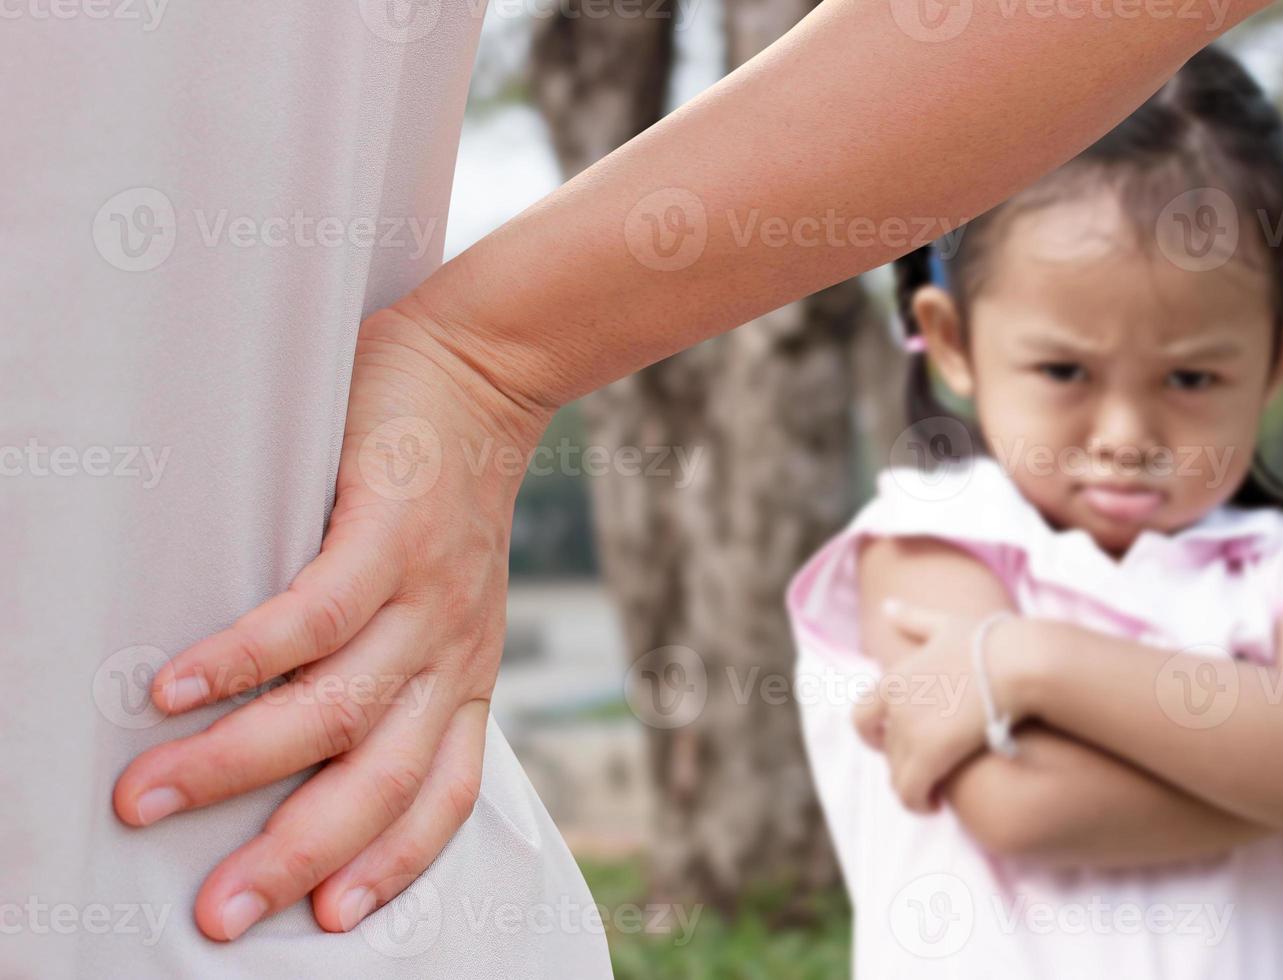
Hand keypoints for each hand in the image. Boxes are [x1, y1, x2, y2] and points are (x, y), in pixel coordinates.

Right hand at [112, 300, 550, 939]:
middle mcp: (453, 651)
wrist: (485, 378)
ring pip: (336, 707)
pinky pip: (316, 614)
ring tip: (150, 796)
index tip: (330, 920)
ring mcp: (426, 595)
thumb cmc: (446, 496)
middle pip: (380, 780)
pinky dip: (244, 657)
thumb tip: (299, 730)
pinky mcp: (390, 533)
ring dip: (238, 763)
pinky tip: (178, 686)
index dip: (392, 865)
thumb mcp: (450, 601)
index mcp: (465, 677)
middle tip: (216, 910)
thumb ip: (399, 665)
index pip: (443, 796)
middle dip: (295, 855)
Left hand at [852, 599, 1022, 812]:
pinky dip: (917, 804)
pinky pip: (910, 793)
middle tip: (928, 772)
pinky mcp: (932, 755)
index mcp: (894, 678)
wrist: (1021, 662)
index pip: (861, 716)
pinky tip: (936, 806)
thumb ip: (913, 619)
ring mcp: (911, 731)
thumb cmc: (992, 642)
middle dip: (904, 763)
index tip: (891, 744)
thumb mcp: (946, 624)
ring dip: (913, 787)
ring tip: (933, 793)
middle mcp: (895, 706)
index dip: (873, 734)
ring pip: (898, 775)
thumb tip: (887, 606)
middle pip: (887, 750)